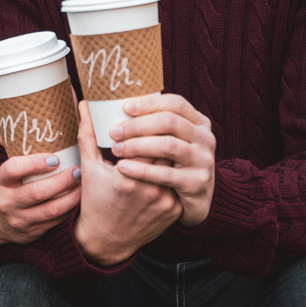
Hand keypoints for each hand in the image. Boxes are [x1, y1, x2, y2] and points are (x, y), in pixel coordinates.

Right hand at [0, 153, 80, 243]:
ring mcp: (18, 220)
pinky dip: (67, 211)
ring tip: (83, 185)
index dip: (34, 164)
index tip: (54, 158)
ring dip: (69, 197)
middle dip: (60, 182)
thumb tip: (32, 119)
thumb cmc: (5, 186)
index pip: (13, 170)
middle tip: (78, 170)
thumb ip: (18, 153)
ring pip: (48, 211)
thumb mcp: (4, 170)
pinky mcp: (30, 233)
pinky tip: (78, 200)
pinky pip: (53, 222)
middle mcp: (7, 202)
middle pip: (36, 192)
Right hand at [73, 101, 180, 265]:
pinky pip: (179, 181)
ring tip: (165, 139)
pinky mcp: (174, 210)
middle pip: (164, 148)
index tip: (142, 117)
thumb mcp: (88, 168)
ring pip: (175, 163)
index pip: (146, 138)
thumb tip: (83, 103)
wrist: (106, 240)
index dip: (145, 126)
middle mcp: (149, 189)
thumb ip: (87, 134)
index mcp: (126, 176)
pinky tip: (171, 162)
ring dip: (171, 152)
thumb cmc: (94, 201)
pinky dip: (175, 171)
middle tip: (157, 123)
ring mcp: (165, 201)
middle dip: (160, 135)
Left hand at [110, 94, 215, 227]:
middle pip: (170, 122)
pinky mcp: (197, 183)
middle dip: (138, 125)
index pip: (175, 103)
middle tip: (114, 131)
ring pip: (168, 145)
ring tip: (116, 149)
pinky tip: (123, 168)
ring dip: (138, 145)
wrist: (194, 203)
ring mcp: (203, 160)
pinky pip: (166, 174)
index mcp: (198, 122)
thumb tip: (100, 104)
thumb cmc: (174, 166)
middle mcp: (204, 138)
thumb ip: (151, 122)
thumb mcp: (171, 140)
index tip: (124, 107)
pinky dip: (142, 170)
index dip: (150, 103)